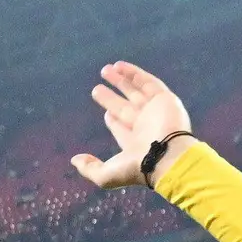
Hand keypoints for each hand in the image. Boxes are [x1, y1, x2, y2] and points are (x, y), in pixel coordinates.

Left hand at [69, 60, 193, 187]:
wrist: (167, 156)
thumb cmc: (138, 167)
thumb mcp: (106, 175)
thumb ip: (89, 168)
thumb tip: (74, 160)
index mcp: (134, 141)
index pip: (121, 125)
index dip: (112, 118)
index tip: (106, 113)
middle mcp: (145, 124)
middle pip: (125, 106)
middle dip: (111, 97)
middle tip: (96, 88)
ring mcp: (155, 110)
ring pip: (136, 91)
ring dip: (121, 80)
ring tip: (106, 70)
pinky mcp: (164, 98)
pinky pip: (148, 82)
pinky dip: (134, 73)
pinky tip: (120, 66)